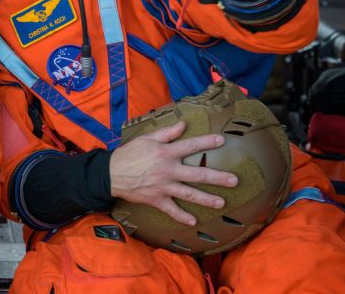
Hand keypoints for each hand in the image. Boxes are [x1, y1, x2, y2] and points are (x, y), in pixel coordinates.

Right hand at [109, 121, 237, 225]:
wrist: (110, 173)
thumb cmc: (129, 154)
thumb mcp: (146, 138)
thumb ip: (166, 133)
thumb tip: (183, 124)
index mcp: (165, 153)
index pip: (190, 146)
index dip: (206, 142)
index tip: (222, 141)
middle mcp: (168, 170)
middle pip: (197, 174)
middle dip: (217, 177)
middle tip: (234, 180)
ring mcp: (163, 187)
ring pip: (189, 194)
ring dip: (206, 199)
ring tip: (221, 203)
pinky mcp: (156, 199)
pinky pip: (171, 210)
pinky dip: (182, 216)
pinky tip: (194, 221)